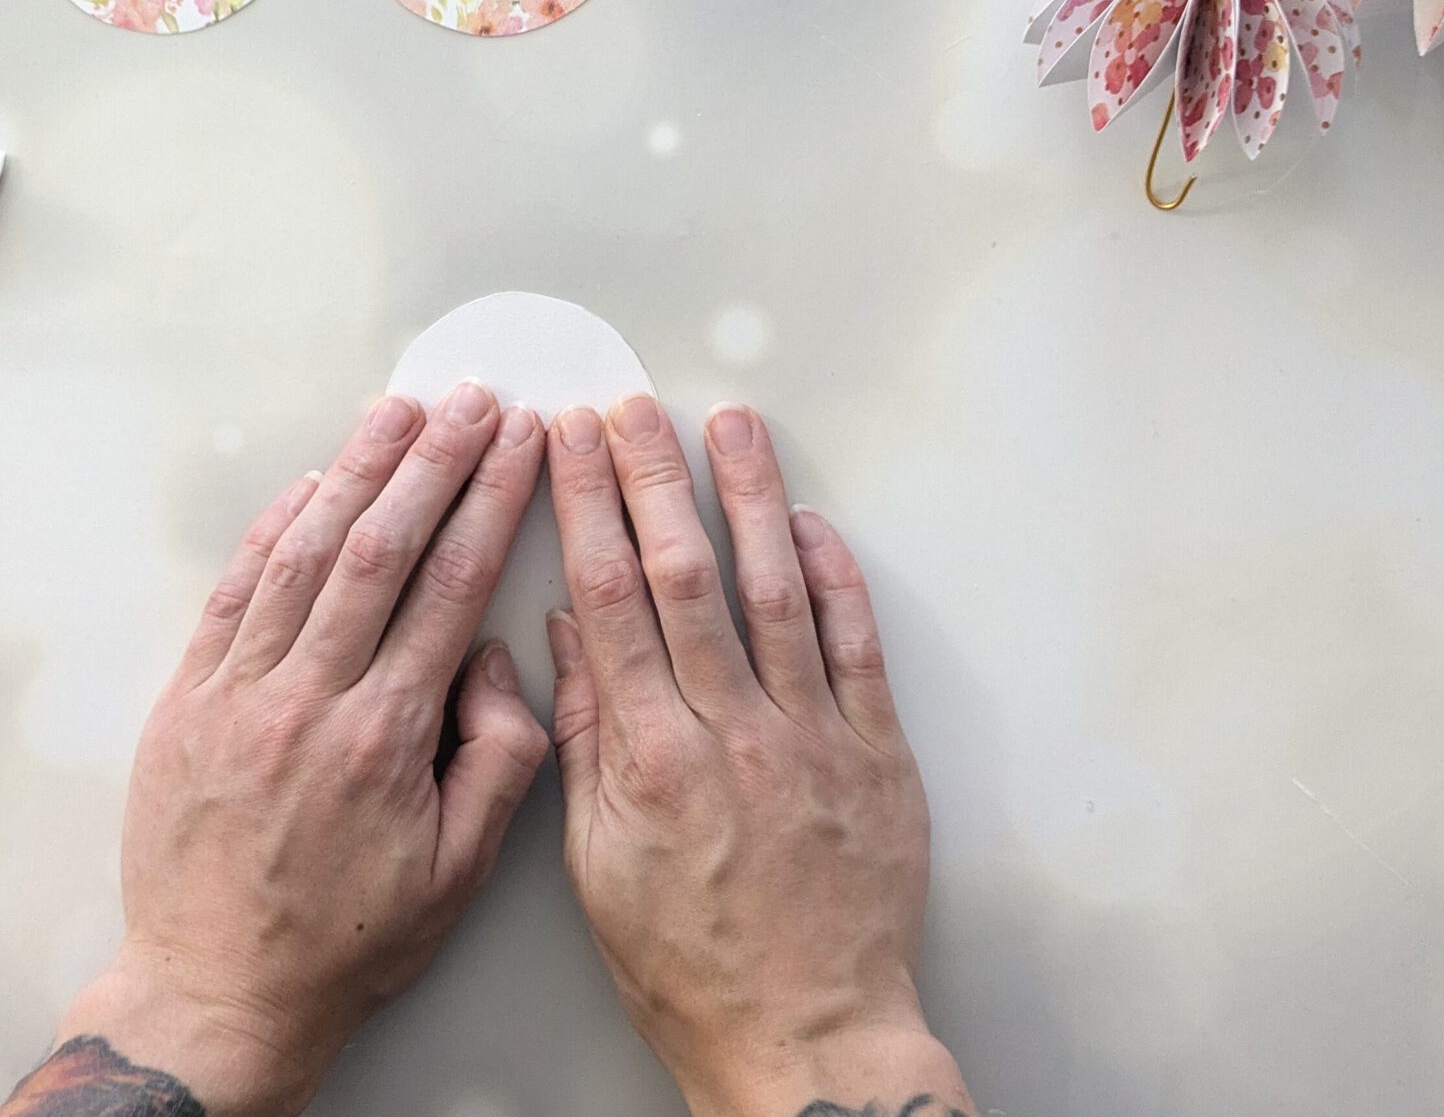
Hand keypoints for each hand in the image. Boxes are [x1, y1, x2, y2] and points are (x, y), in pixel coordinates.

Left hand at [5, 385, 551, 1116]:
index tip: (524, 443)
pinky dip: (271, 530)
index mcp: (383, 737)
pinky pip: (232, 593)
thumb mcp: (458, 873)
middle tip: (474, 400)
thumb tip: (500, 659)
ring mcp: (237, 693)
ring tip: (398, 412)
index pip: (451, 586)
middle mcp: (307, 699)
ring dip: (355, 472)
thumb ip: (498, 760)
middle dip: (434, 461)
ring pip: (303, 554)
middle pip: (380, 547)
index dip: (491, 501)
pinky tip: (309, 484)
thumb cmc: (344, 942)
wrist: (216, 991)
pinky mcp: (186, 700)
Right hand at [543, 397, 969, 1116]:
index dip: (586, 508)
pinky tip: (809, 522)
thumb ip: (582, 743)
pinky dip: (835, 578)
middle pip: (685, 574)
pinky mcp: (878, 757)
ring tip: (730, 425)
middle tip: (630, 405)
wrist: (809, 1036)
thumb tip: (565, 638)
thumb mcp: (597, 866)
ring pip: (776, 591)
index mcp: (652, 759)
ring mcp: (814, 739)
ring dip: (750, 497)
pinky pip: (857, 647)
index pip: (610, 600)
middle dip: (652, 476)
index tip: (565, 444)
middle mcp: (733, 734)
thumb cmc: (690, 966)